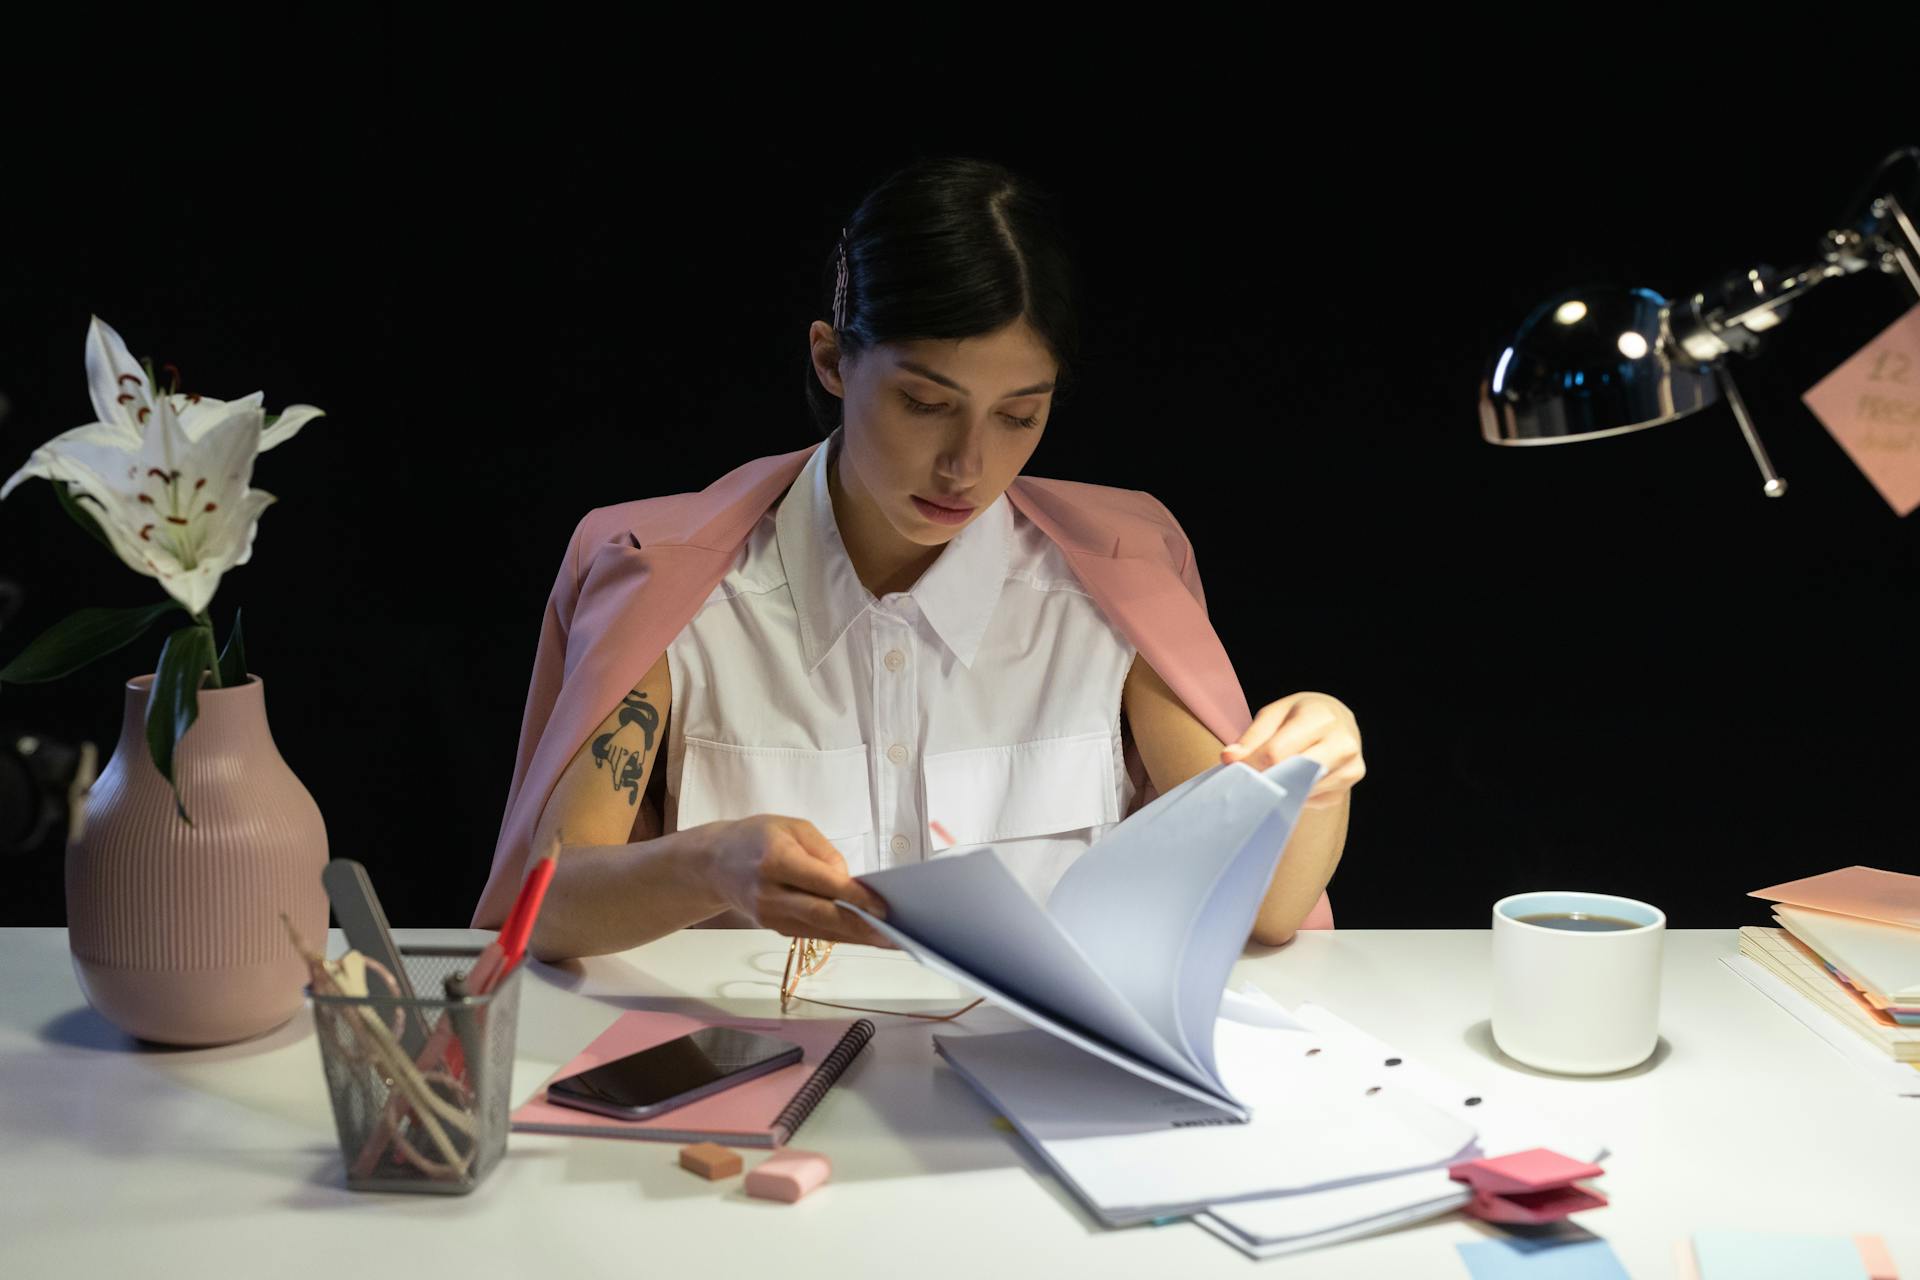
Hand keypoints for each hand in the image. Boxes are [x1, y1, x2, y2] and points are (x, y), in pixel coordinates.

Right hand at [705, 815, 895, 946]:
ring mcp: (769, 916)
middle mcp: (770, 893)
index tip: (883, 907)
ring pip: (820, 931)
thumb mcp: (793, 827)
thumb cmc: (758, 837)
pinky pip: (812, 933)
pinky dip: (839, 935)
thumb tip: (848, 882)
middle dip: (861, 927)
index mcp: (775, 861)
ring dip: (856, 937)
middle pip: (822, 915)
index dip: (855, 898)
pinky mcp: (774, 928)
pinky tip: (864, 936)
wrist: (715, 863)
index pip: (822, 884)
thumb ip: (824, 852)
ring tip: (889, 941)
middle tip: (893, 936)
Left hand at [1220, 692, 1364, 809]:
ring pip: (1299, 793)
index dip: (1250, 764)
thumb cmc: (1301, 715)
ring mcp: (1349, 771)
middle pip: (1292, 775)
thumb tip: (1230, 759)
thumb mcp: (1275, 713)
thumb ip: (1252, 737)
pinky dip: (1292, 796)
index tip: (1234, 767)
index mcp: (1322, 718)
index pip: (1277, 752)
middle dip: (1264, 779)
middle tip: (1246, 779)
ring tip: (1268, 777)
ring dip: (1278, 790)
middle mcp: (1343, 745)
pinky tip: (1290, 782)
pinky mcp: (1343, 792)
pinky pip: (1308, 802)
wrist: (1338, 721)